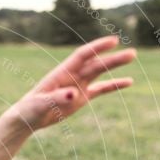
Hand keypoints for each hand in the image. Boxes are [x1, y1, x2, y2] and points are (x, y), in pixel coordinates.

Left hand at [12, 36, 136, 132]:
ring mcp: (78, 85)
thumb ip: (57, 98)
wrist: (27, 118)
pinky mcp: (82, 97)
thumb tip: (74, 94)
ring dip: (115, 65)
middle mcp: (72, 76)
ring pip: (100, 72)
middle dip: (113, 58)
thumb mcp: (41, 104)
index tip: (113, 41)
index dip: (97, 48)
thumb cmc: (29, 109)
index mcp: (62, 73)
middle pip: (95, 64)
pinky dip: (114, 85)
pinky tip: (129, 81)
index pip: (82, 56)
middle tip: (132, 53)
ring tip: (132, 56)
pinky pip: (101, 89)